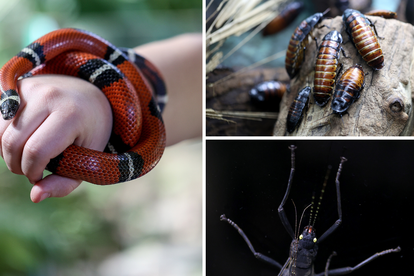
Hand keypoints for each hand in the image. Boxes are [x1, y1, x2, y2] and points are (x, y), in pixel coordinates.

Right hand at [0, 75, 112, 201]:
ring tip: (25, 156)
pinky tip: (18, 141)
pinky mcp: (17, 86)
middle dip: (16, 165)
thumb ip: (65, 182)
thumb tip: (35, 197)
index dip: (32, 171)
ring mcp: (30, 88)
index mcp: (70, 114)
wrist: (91, 94)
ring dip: (5, 151)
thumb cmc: (91, 130)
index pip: (36, 151)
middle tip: (31, 169)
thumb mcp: (90, 158)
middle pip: (12, 142)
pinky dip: (1, 136)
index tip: (39, 177)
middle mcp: (48, 96)